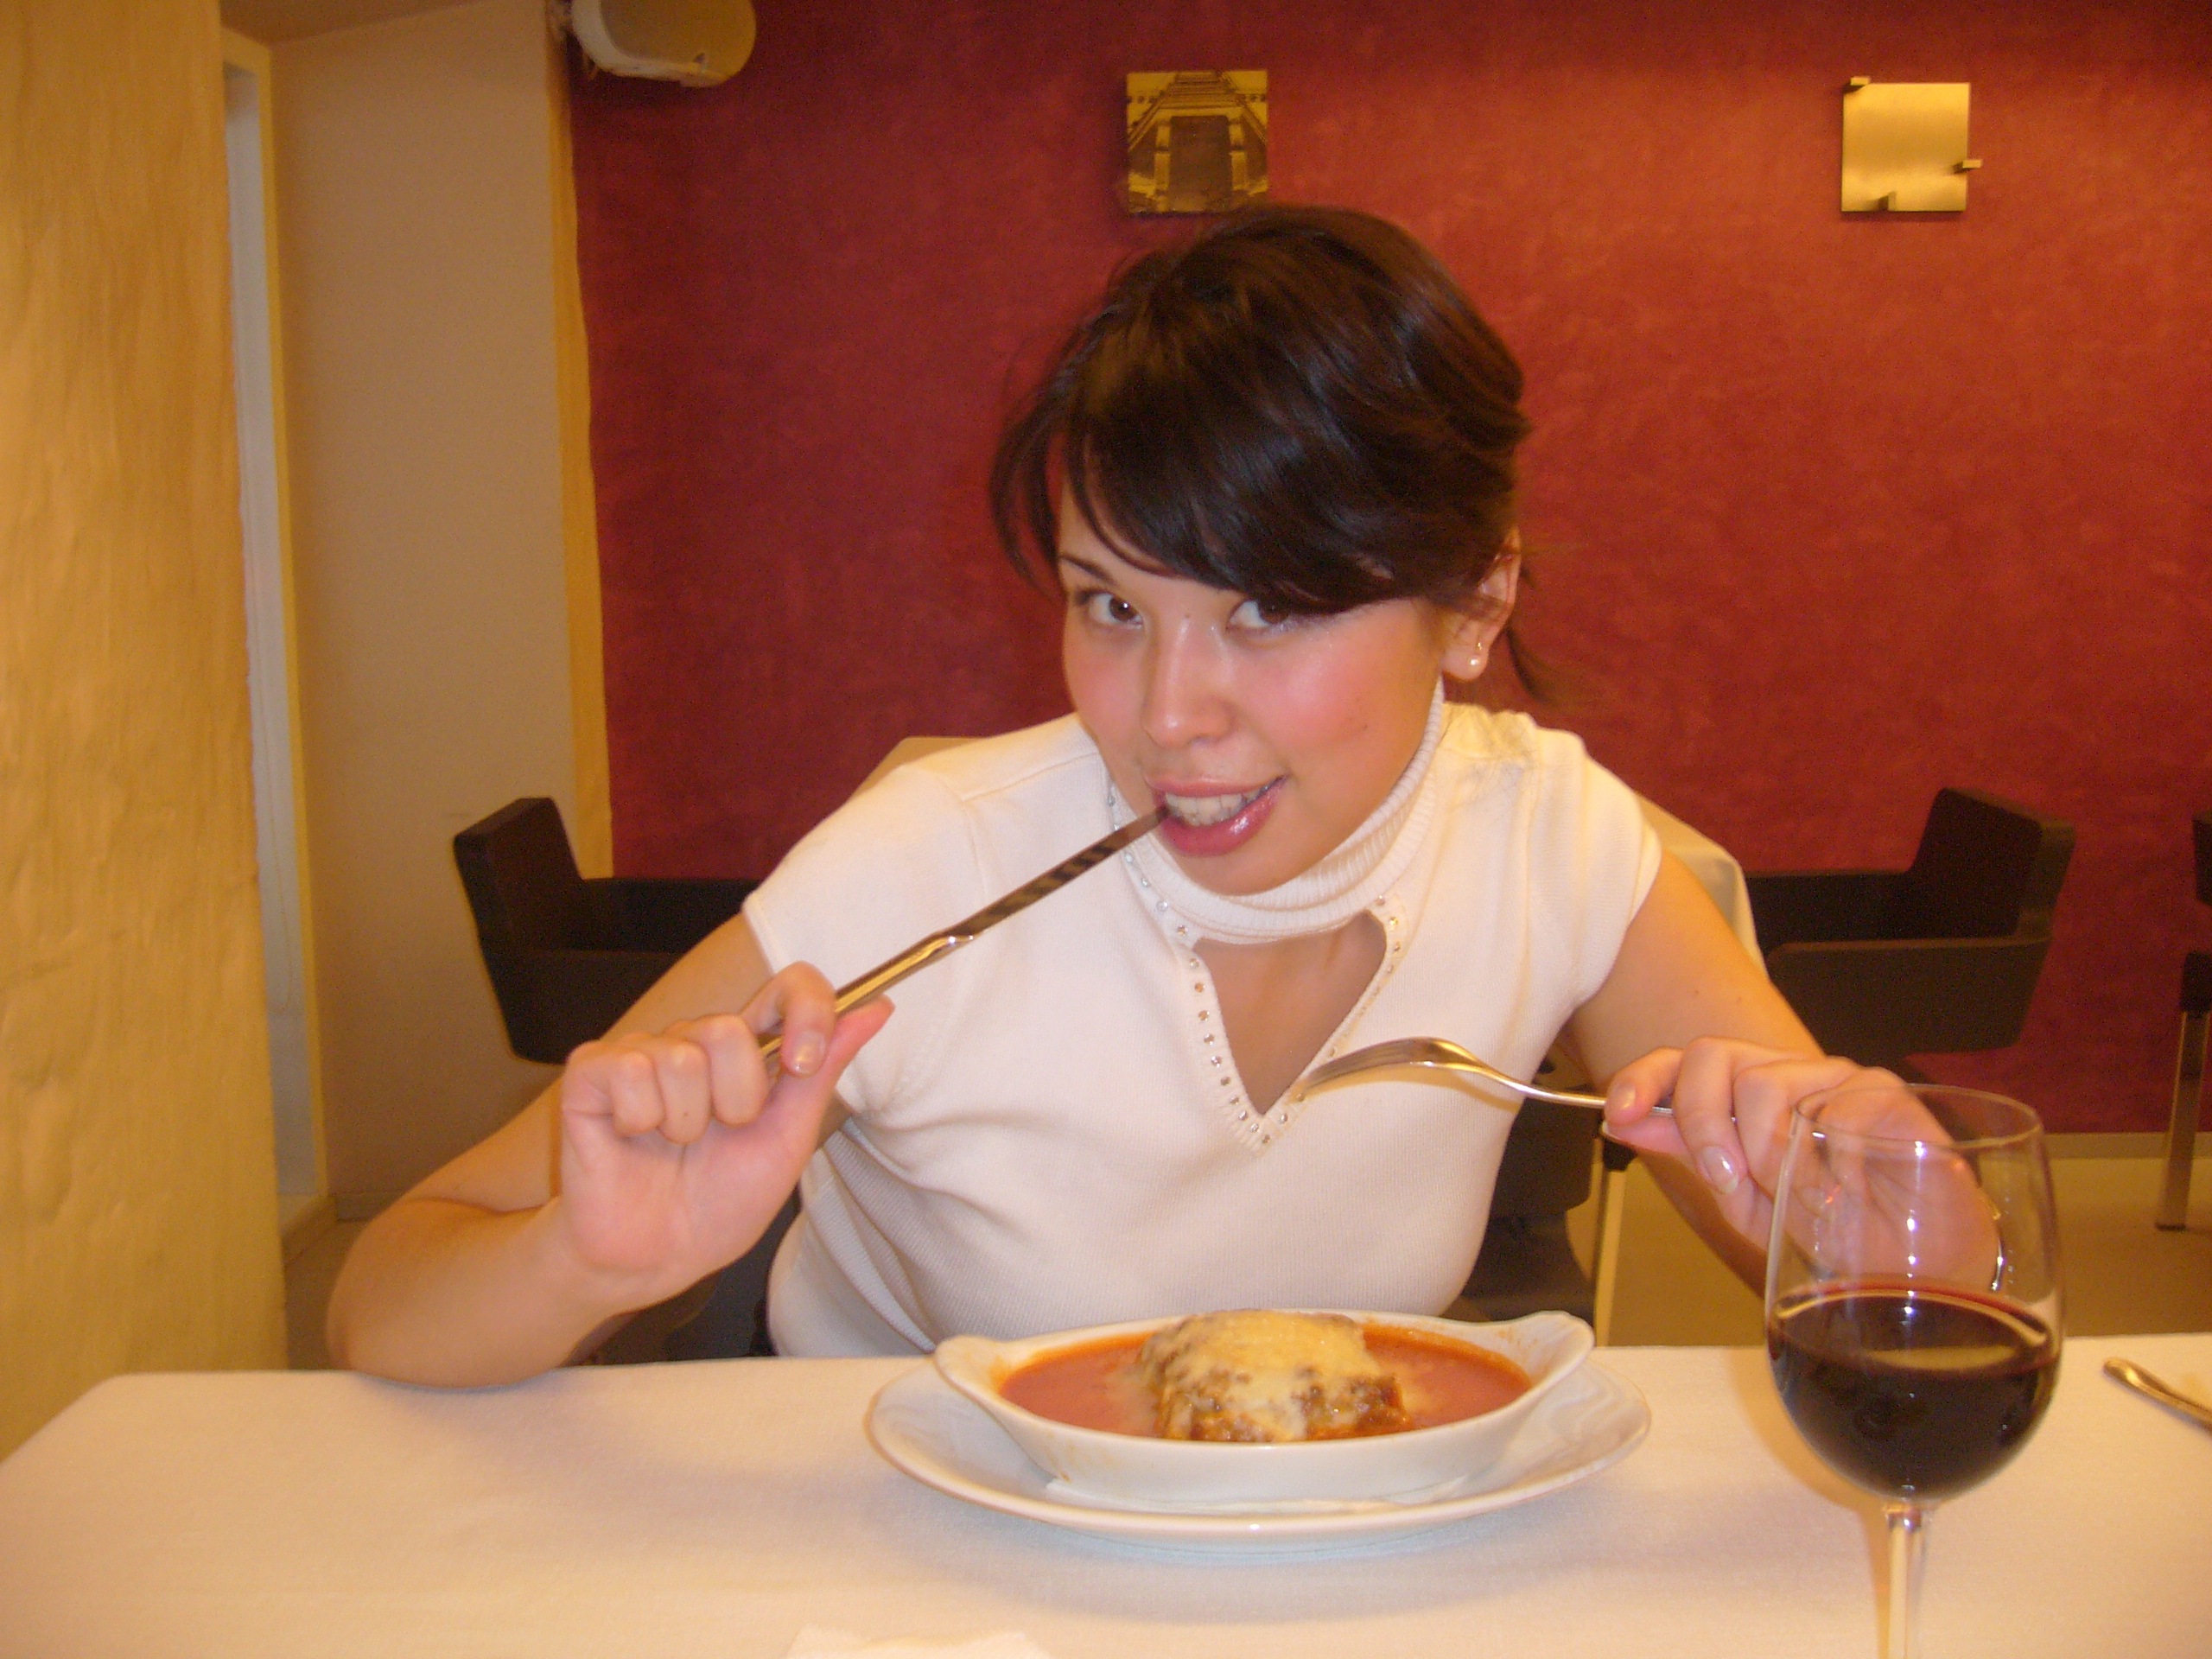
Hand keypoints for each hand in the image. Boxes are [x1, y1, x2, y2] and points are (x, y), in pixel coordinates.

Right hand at [549, 963, 892, 1310]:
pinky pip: (629, 1071)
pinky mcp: (592, 1075)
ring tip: (673, 1146)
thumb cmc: (720, 1203)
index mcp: (749, 1052)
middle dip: (737, 1102)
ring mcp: (641, 1052)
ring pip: (682, 1056)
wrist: (656, 1259)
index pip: (789, 985)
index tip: (804, 1064)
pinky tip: (633, 1138)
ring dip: (687, 1122)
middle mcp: (696, 1041)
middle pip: (729, 1030)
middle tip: (718, 1136)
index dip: (806, 1010)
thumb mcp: (786, 1140)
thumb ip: (823, 1072)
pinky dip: (640, 1119)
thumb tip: (877, 1008)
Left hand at [1599, 1038, 1871, 1257]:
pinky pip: (1832, 1106)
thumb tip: (1624, 1120)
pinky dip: (1828, 1162)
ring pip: (1763, 1083)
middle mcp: (1788, 1074)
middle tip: (1727, 1177)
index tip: (1619, 1114)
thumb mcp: (1744, 1200)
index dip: (1644, 1079)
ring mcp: (1836, 1078)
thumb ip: (1688, 1154)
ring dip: (1767, 1154)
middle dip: (1700, 1120)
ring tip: (1803, 1197)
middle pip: (1712, 1055)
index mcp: (1748, 1094)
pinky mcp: (1885, 1092)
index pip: (1683, 1063)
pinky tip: (1847, 1189)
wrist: (1909, 1269)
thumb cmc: (1830, 1231)